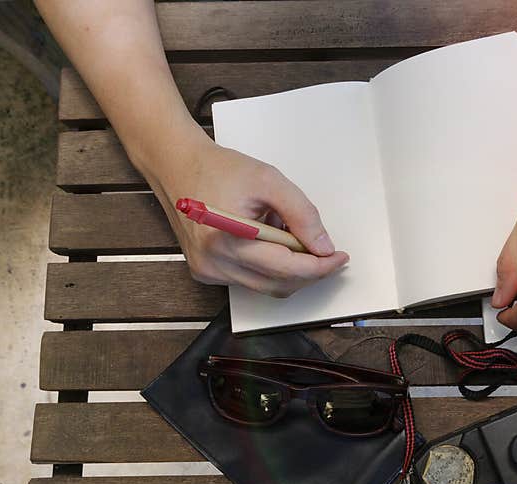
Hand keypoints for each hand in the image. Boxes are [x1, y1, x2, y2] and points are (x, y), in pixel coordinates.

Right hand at [144, 131, 348, 297]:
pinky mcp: (207, 273)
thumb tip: (324, 247)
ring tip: (285, 232)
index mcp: (228, 238)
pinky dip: (270, 266)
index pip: (287, 269)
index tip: (339, 258)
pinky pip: (252, 280)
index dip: (320, 267)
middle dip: (309, 270)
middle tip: (326, 251)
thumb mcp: (270, 181)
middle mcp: (214, 262)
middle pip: (280, 284)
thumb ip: (303, 215)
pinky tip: (266, 240)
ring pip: (268, 286)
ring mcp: (208, 271)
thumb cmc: (219, 169)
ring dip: (288, 267)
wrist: (177, 165)